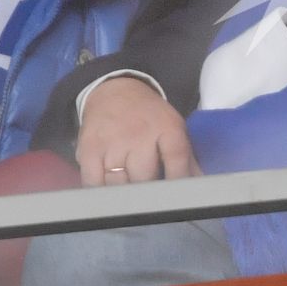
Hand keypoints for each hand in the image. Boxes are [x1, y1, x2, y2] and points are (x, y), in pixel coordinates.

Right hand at [78, 77, 199, 185]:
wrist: (114, 90)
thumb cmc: (149, 116)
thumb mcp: (173, 127)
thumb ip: (186, 157)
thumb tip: (197, 183)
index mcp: (167, 128)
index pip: (177, 159)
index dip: (178, 181)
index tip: (176, 195)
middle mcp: (139, 135)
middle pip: (145, 178)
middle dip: (147, 189)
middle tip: (149, 193)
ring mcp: (112, 143)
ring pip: (119, 185)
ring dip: (124, 193)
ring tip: (128, 191)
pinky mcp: (89, 149)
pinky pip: (93, 183)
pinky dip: (100, 191)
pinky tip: (107, 189)